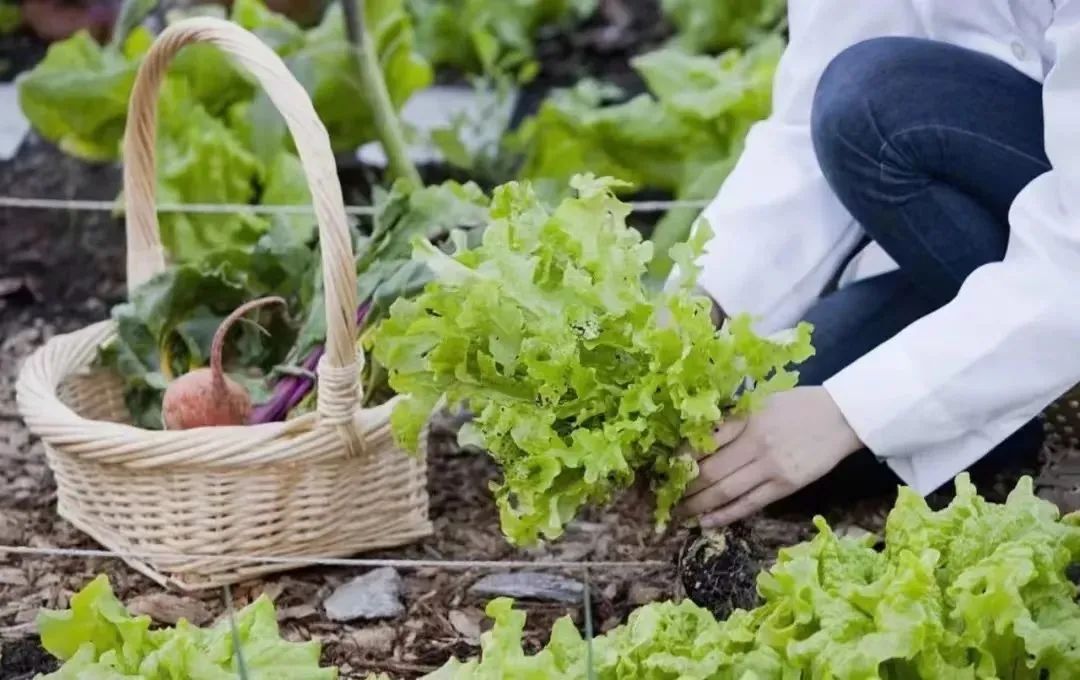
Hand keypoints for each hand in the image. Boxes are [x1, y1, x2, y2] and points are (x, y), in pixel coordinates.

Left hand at [676, 386, 862, 527]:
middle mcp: (756, 445)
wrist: (842, 416)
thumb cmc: (799, 405)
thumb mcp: (761, 401)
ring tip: (681, 513)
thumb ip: (734, 419)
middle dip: (686, 487)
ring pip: (726, 491)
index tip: (668, 467)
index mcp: (747, 419)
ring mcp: (772, 468)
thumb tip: (700, 437)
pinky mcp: (785, 486)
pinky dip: (725, 515)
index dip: (682, 458)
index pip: (705, 442)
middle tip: (667, 496)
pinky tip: (706, 522)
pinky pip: (749, 504)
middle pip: (711, 471)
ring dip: (699, 505)